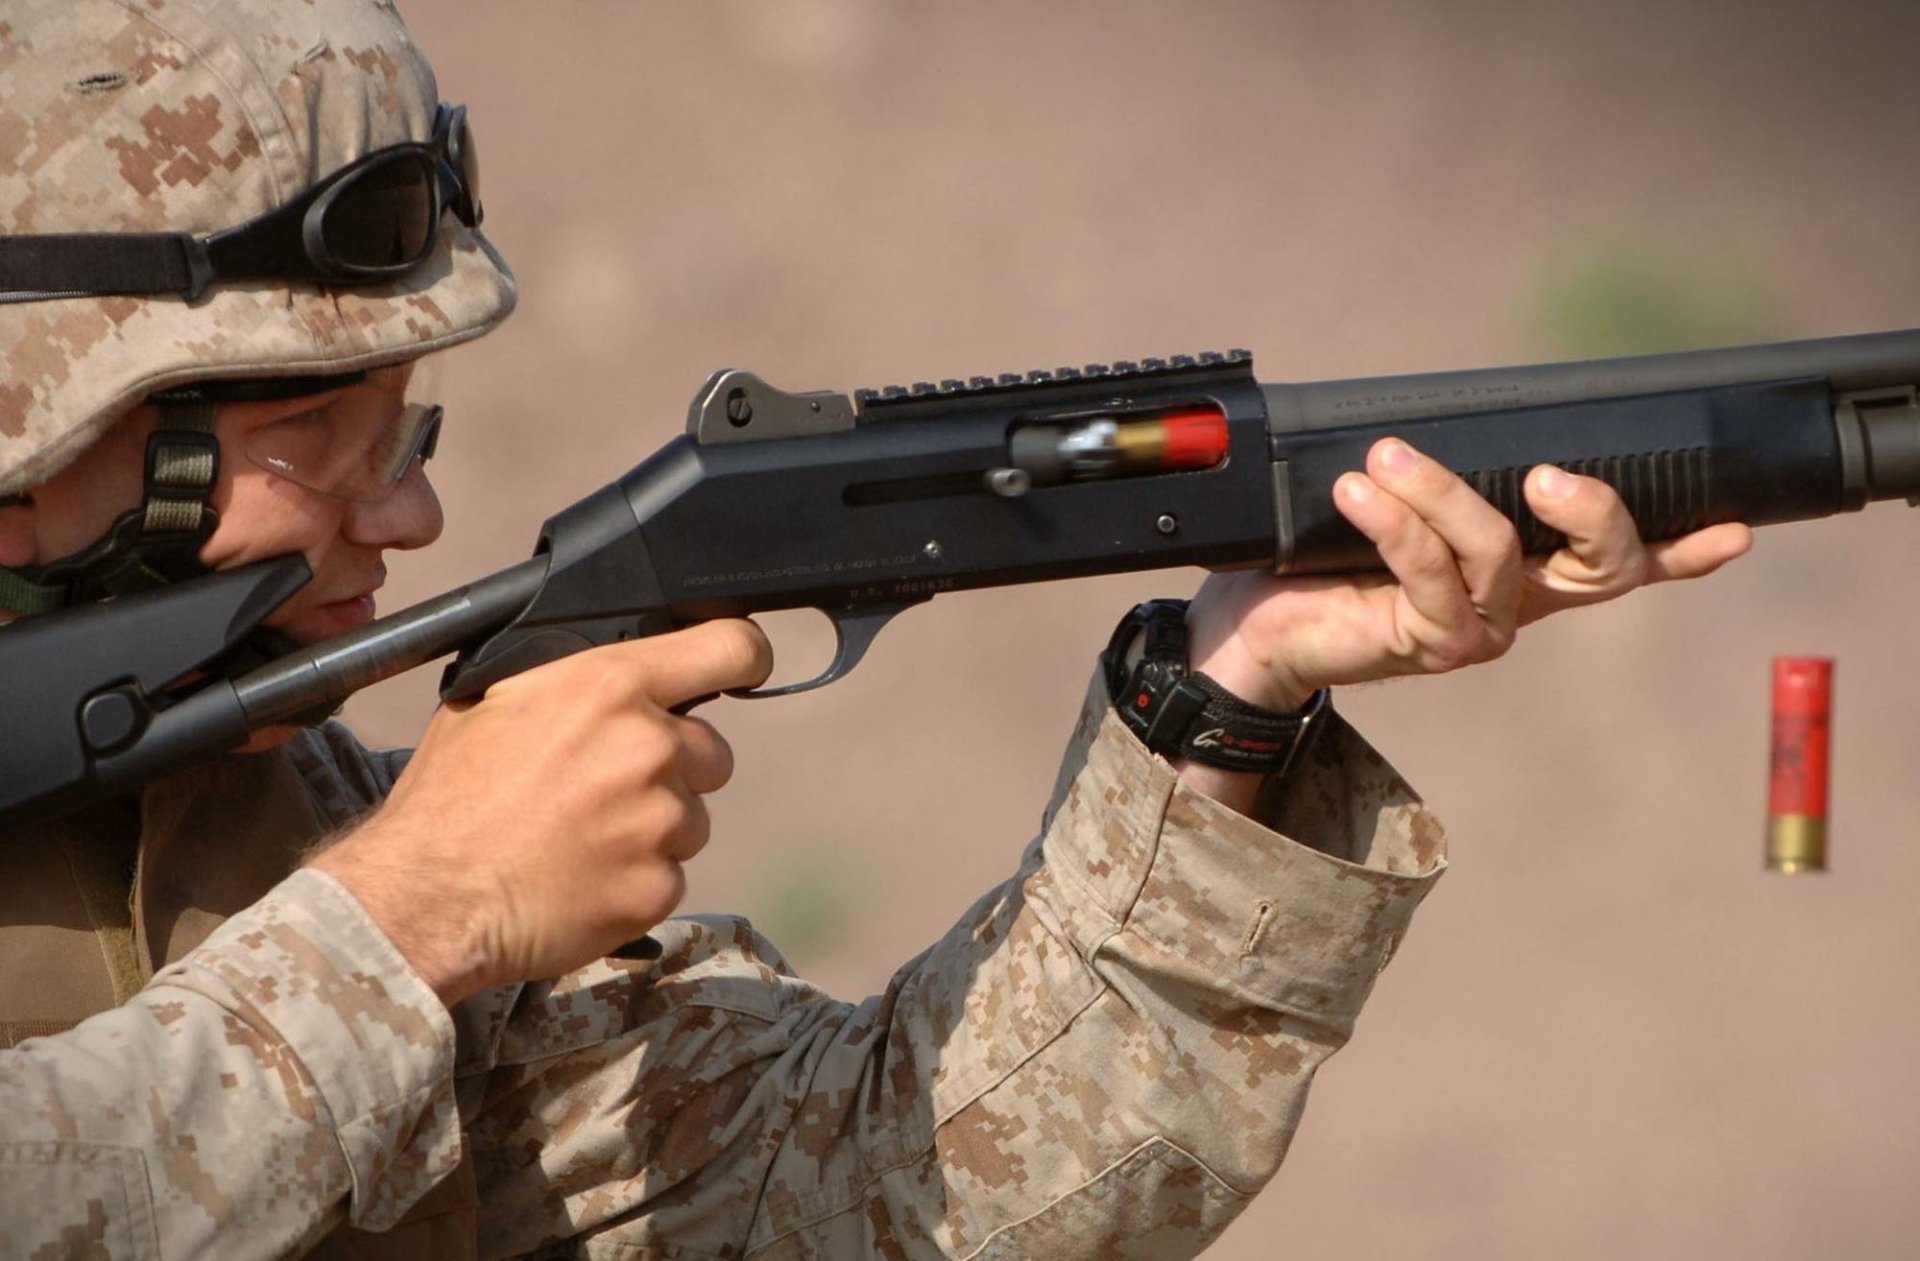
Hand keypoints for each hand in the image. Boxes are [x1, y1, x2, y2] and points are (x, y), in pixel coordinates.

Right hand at [309, 620, 771, 1005]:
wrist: (424, 899)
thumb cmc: (448, 800)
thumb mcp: (495, 700)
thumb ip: (574, 679)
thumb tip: (613, 671)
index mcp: (609, 685)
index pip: (729, 647)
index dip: (743, 657)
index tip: (744, 668)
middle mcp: (649, 747)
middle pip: (712, 750)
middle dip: (674, 769)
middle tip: (605, 791)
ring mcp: (659, 821)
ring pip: (692, 817)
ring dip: (653, 829)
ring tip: (580, 840)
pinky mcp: (657, 887)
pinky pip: (671, 875)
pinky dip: (636, 881)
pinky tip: (581, 879)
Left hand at [1183, 436, 1749, 764]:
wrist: (1255, 625)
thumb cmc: (1323, 557)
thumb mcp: (1393, 505)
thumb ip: (1442, 473)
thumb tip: (1446, 416)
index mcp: (1524, 567)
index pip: (1620, 561)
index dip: (1683, 549)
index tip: (1737, 530)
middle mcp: (1514, 603)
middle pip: (1600, 568)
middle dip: (1593, 512)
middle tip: (1546, 472)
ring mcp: (1476, 631)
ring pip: (1498, 555)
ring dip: (1441, 494)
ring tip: (1386, 459)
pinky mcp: (1427, 644)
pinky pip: (1428, 577)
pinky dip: (1396, 525)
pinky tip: (1360, 493)